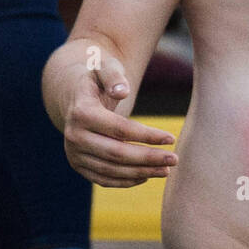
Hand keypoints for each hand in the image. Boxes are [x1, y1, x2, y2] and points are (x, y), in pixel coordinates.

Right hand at [62, 51, 177, 187]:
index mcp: (81, 112)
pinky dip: (126, 181)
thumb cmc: (98, 78)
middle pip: (116, 154)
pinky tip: (146, 176)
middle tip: (175, 160)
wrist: (75, 95)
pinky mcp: (78, 165)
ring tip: (166, 170)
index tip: (171, 138)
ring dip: (141, 172)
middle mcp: (73, 136)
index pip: (119, 129)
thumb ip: (114, 76)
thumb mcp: (105, 67)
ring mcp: (73, 153)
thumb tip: (123, 91)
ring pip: (111, 170)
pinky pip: (103, 179)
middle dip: (148, 158)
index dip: (147, 135)